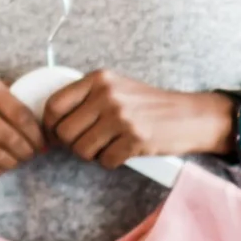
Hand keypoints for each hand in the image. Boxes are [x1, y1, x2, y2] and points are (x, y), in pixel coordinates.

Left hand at [42, 71, 234, 168]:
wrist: (190, 116)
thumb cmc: (149, 105)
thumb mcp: (116, 88)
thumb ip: (86, 98)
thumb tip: (51, 122)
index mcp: (99, 79)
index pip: (54, 105)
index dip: (50, 125)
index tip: (55, 134)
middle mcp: (107, 95)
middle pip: (65, 132)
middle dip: (72, 144)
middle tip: (87, 143)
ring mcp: (121, 117)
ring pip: (82, 150)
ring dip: (92, 154)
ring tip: (108, 145)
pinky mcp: (135, 139)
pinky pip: (105, 161)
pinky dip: (111, 161)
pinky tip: (123, 151)